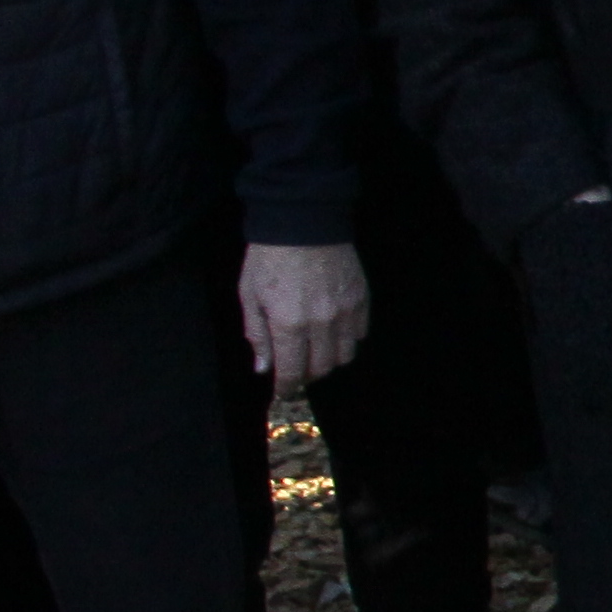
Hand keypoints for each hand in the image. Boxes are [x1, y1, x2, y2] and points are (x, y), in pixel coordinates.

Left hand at [238, 241, 369, 392]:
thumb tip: (263, 367)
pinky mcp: (361, 299)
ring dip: (328, 360)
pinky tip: (333, 331)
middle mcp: (321, 324)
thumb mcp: (250, 295)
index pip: (291, 371)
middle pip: (320, 368)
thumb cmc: (269, 257)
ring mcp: (345, 312)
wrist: (304, 220)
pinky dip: (347, 340)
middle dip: (306, 375)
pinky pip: (360, 334)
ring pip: (344, 356)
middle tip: (296, 369)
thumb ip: (257, 334)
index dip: (286, 386)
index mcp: (288, 324)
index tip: (282, 391)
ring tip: (316, 352)